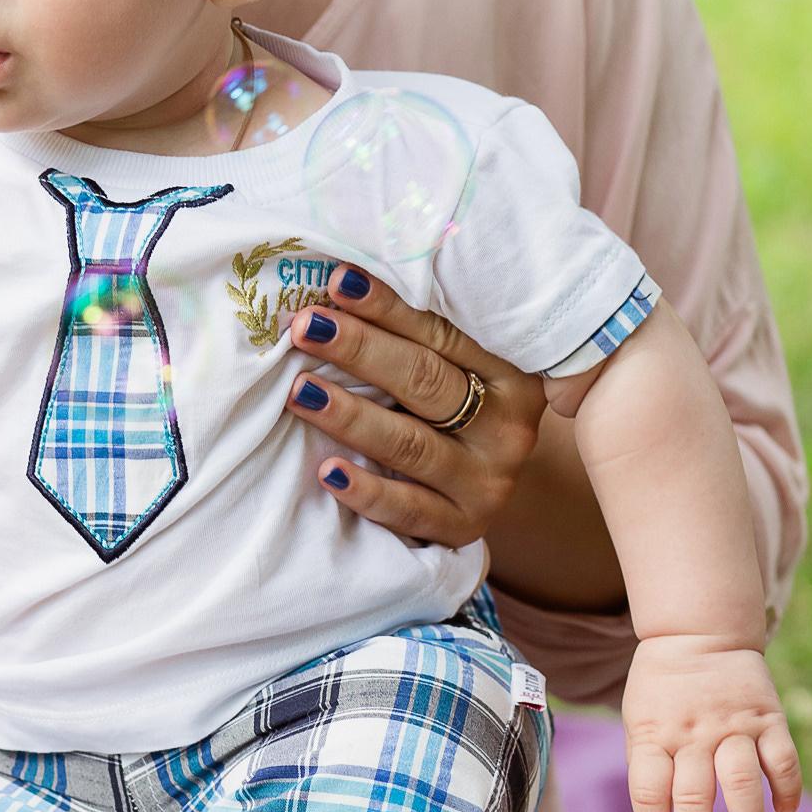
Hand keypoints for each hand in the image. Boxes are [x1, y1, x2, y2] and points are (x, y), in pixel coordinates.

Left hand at [282, 264, 547, 546]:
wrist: (486, 485)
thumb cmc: (456, 410)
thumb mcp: (457, 371)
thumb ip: (417, 340)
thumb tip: (338, 292)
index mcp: (510, 373)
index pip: (441, 335)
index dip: (386, 308)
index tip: (335, 283)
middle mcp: (507, 427)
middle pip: (426, 383)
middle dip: (360, 351)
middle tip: (306, 328)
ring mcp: (488, 482)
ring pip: (412, 445)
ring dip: (351, 417)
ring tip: (301, 392)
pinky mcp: (464, 528)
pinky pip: (408, 511)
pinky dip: (367, 492)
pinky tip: (329, 471)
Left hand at [620, 635, 801, 811]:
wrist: (696, 633)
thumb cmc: (662, 689)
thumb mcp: (639, 719)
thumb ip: (650, 764)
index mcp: (654, 734)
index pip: (648, 789)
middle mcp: (693, 734)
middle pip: (692, 796)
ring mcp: (732, 726)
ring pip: (740, 780)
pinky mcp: (767, 717)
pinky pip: (782, 758)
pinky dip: (787, 788)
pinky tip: (784, 811)